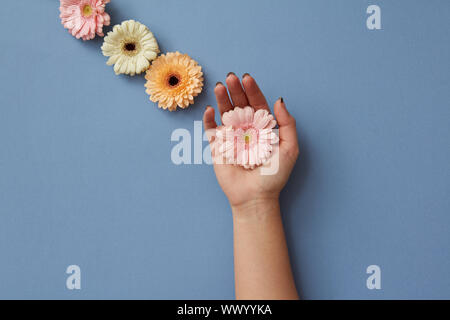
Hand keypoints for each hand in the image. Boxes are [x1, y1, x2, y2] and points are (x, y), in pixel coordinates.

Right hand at [203, 73, 298, 211]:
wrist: (255, 197)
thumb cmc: (274, 176)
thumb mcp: (290, 148)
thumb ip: (287, 124)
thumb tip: (279, 100)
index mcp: (263, 127)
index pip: (257, 103)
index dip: (253, 90)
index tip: (247, 78)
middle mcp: (247, 129)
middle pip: (240, 104)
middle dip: (235, 90)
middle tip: (231, 77)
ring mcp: (232, 137)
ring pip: (225, 113)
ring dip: (221, 99)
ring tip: (220, 86)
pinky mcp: (218, 147)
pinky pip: (211, 130)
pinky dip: (209, 120)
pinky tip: (210, 109)